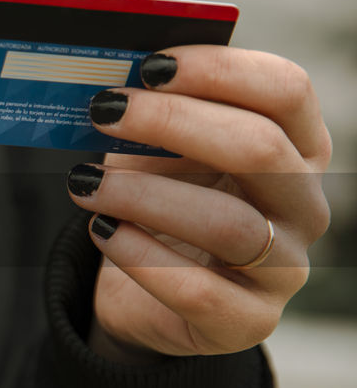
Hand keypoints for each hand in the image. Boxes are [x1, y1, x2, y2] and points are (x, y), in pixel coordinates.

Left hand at [65, 46, 330, 357]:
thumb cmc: (158, 203)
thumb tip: (108, 81)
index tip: (149, 65)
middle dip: (172, 121)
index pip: (286, 91)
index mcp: (298, 146)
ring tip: (82, 182)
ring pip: (227, 222)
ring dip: (142, 195)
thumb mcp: (157, 152)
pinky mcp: (248, 322)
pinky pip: (197, 289)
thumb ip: (151, 115)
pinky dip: (138, 254)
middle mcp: (304, 204)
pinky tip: (101, 231)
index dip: (219, 69)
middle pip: (259, 148)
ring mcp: (286, 268)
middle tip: (104, 111)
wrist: (145, 295)